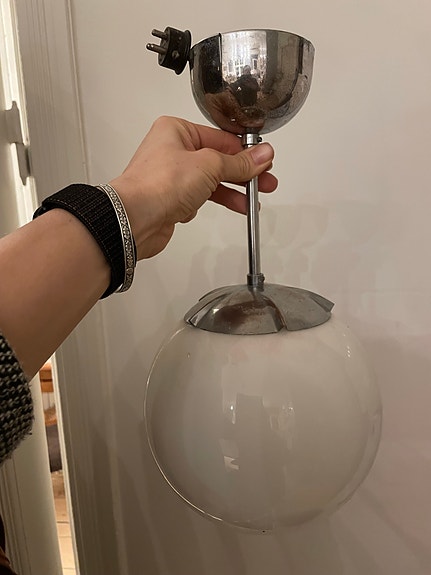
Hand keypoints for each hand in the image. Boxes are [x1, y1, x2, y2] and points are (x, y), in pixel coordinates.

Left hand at [109, 116, 276, 258]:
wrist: (134, 219)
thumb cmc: (158, 185)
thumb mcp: (209, 166)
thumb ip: (239, 163)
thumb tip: (262, 155)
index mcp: (177, 131)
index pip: (221, 137)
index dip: (245, 151)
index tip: (264, 160)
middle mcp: (172, 151)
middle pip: (218, 159)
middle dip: (243, 173)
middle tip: (265, 182)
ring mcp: (172, 176)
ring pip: (211, 181)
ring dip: (233, 191)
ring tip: (253, 201)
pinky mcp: (172, 199)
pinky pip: (201, 197)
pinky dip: (217, 202)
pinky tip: (231, 207)